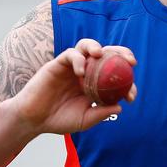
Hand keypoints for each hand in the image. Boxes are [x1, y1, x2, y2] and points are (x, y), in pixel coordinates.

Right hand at [7, 38, 137, 134]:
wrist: (35, 120)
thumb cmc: (59, 120)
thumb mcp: (85, 120)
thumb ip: (101, 114)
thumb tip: (120, 107)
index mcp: (96, 84)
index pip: (116, 76)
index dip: (127, 83)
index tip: (131, 95)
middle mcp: (86, 72)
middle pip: (107, 54)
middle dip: (121, 53)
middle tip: (131, 62)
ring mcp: (73, 66)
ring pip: (87, 46)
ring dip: (97, 46)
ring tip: (101, 54)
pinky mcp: (58, 63)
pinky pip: (70, 54)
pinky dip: (78, 59)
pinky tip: (80, 72)